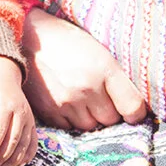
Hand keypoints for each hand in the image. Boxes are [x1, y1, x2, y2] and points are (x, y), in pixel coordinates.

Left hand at [0, 55, 37, 165]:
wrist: (4, 79)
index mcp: (4, 105)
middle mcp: (20, 113)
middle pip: (13, 140)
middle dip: (0, 158)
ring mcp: (29, 120)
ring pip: (24, 145)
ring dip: (12, 162)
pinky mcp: (33, 125)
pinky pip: (33, 144)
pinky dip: (27, 157)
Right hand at [20, 8, 147, 130]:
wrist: (28, 38)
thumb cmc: (68, 41)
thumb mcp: (99, 49)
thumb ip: (118, 77)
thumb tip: (135, 107)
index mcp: (105, 68)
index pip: (133, 107)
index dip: (136, 113)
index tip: (132, 111)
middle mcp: (87, 87)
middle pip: (111, 120)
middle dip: (110, 112)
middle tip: (101, 98)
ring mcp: (67, 101)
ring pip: (91, 126)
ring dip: (91, 117)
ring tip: (83, 99)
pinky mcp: (49, 111)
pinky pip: (70, 128)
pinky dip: (72, 120)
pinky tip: (68, 103)